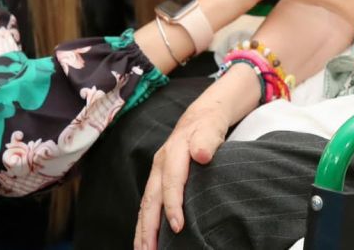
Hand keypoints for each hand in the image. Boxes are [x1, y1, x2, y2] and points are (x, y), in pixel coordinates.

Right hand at [134, 96, 232, 249]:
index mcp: (173, 152)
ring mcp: (157, 173)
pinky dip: (144, 223)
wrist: (200, 117)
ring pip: (145, 204)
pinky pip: (148, 204)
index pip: (171, 182)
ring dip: (143, 230)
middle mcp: (160, 164)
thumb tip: (201, 154)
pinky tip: (145, 240)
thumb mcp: (211, 127)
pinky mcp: (157, 180)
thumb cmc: (208, 125)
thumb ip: (206, 140)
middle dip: (149, 226)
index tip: (178, 226)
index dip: (173, 205)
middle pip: (151, 198)